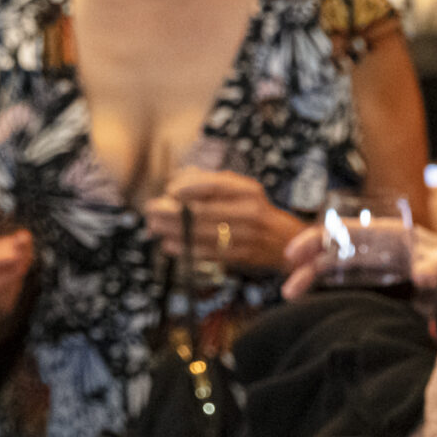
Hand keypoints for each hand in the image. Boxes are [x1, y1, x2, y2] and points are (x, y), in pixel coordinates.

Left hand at [155, 168, 305, 271]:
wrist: (286, 242)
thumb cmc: (256, 211)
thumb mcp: (242, 189)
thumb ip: (211, 182)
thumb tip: (176, 181)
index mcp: (248, 191)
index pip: (214, 185)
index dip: (187, 187)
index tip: (168, 191)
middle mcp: (249, 211)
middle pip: (203, 211)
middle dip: (172, 212)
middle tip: (151, 211)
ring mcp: (246, 236)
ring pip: (202, 234)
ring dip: (174, 232)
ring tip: (155, 228)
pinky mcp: (241, 256)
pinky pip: (209, 253)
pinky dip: (186, 250)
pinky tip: (170, 245)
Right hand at [281, 220, 436, 301]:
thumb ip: (436, 266)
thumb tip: (423, 276)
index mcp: (387, 234)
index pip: (343, 231)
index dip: (315, 239)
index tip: (293, 254)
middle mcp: (374, 247)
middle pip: (332, 251)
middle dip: (307, 267)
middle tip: (289, 290)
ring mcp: (372, 266)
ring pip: (333, 269)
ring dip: (312, 280)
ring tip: (292, 297)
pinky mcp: (374, 285)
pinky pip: (344, 286)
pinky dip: (327, 293)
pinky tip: (312, 305)